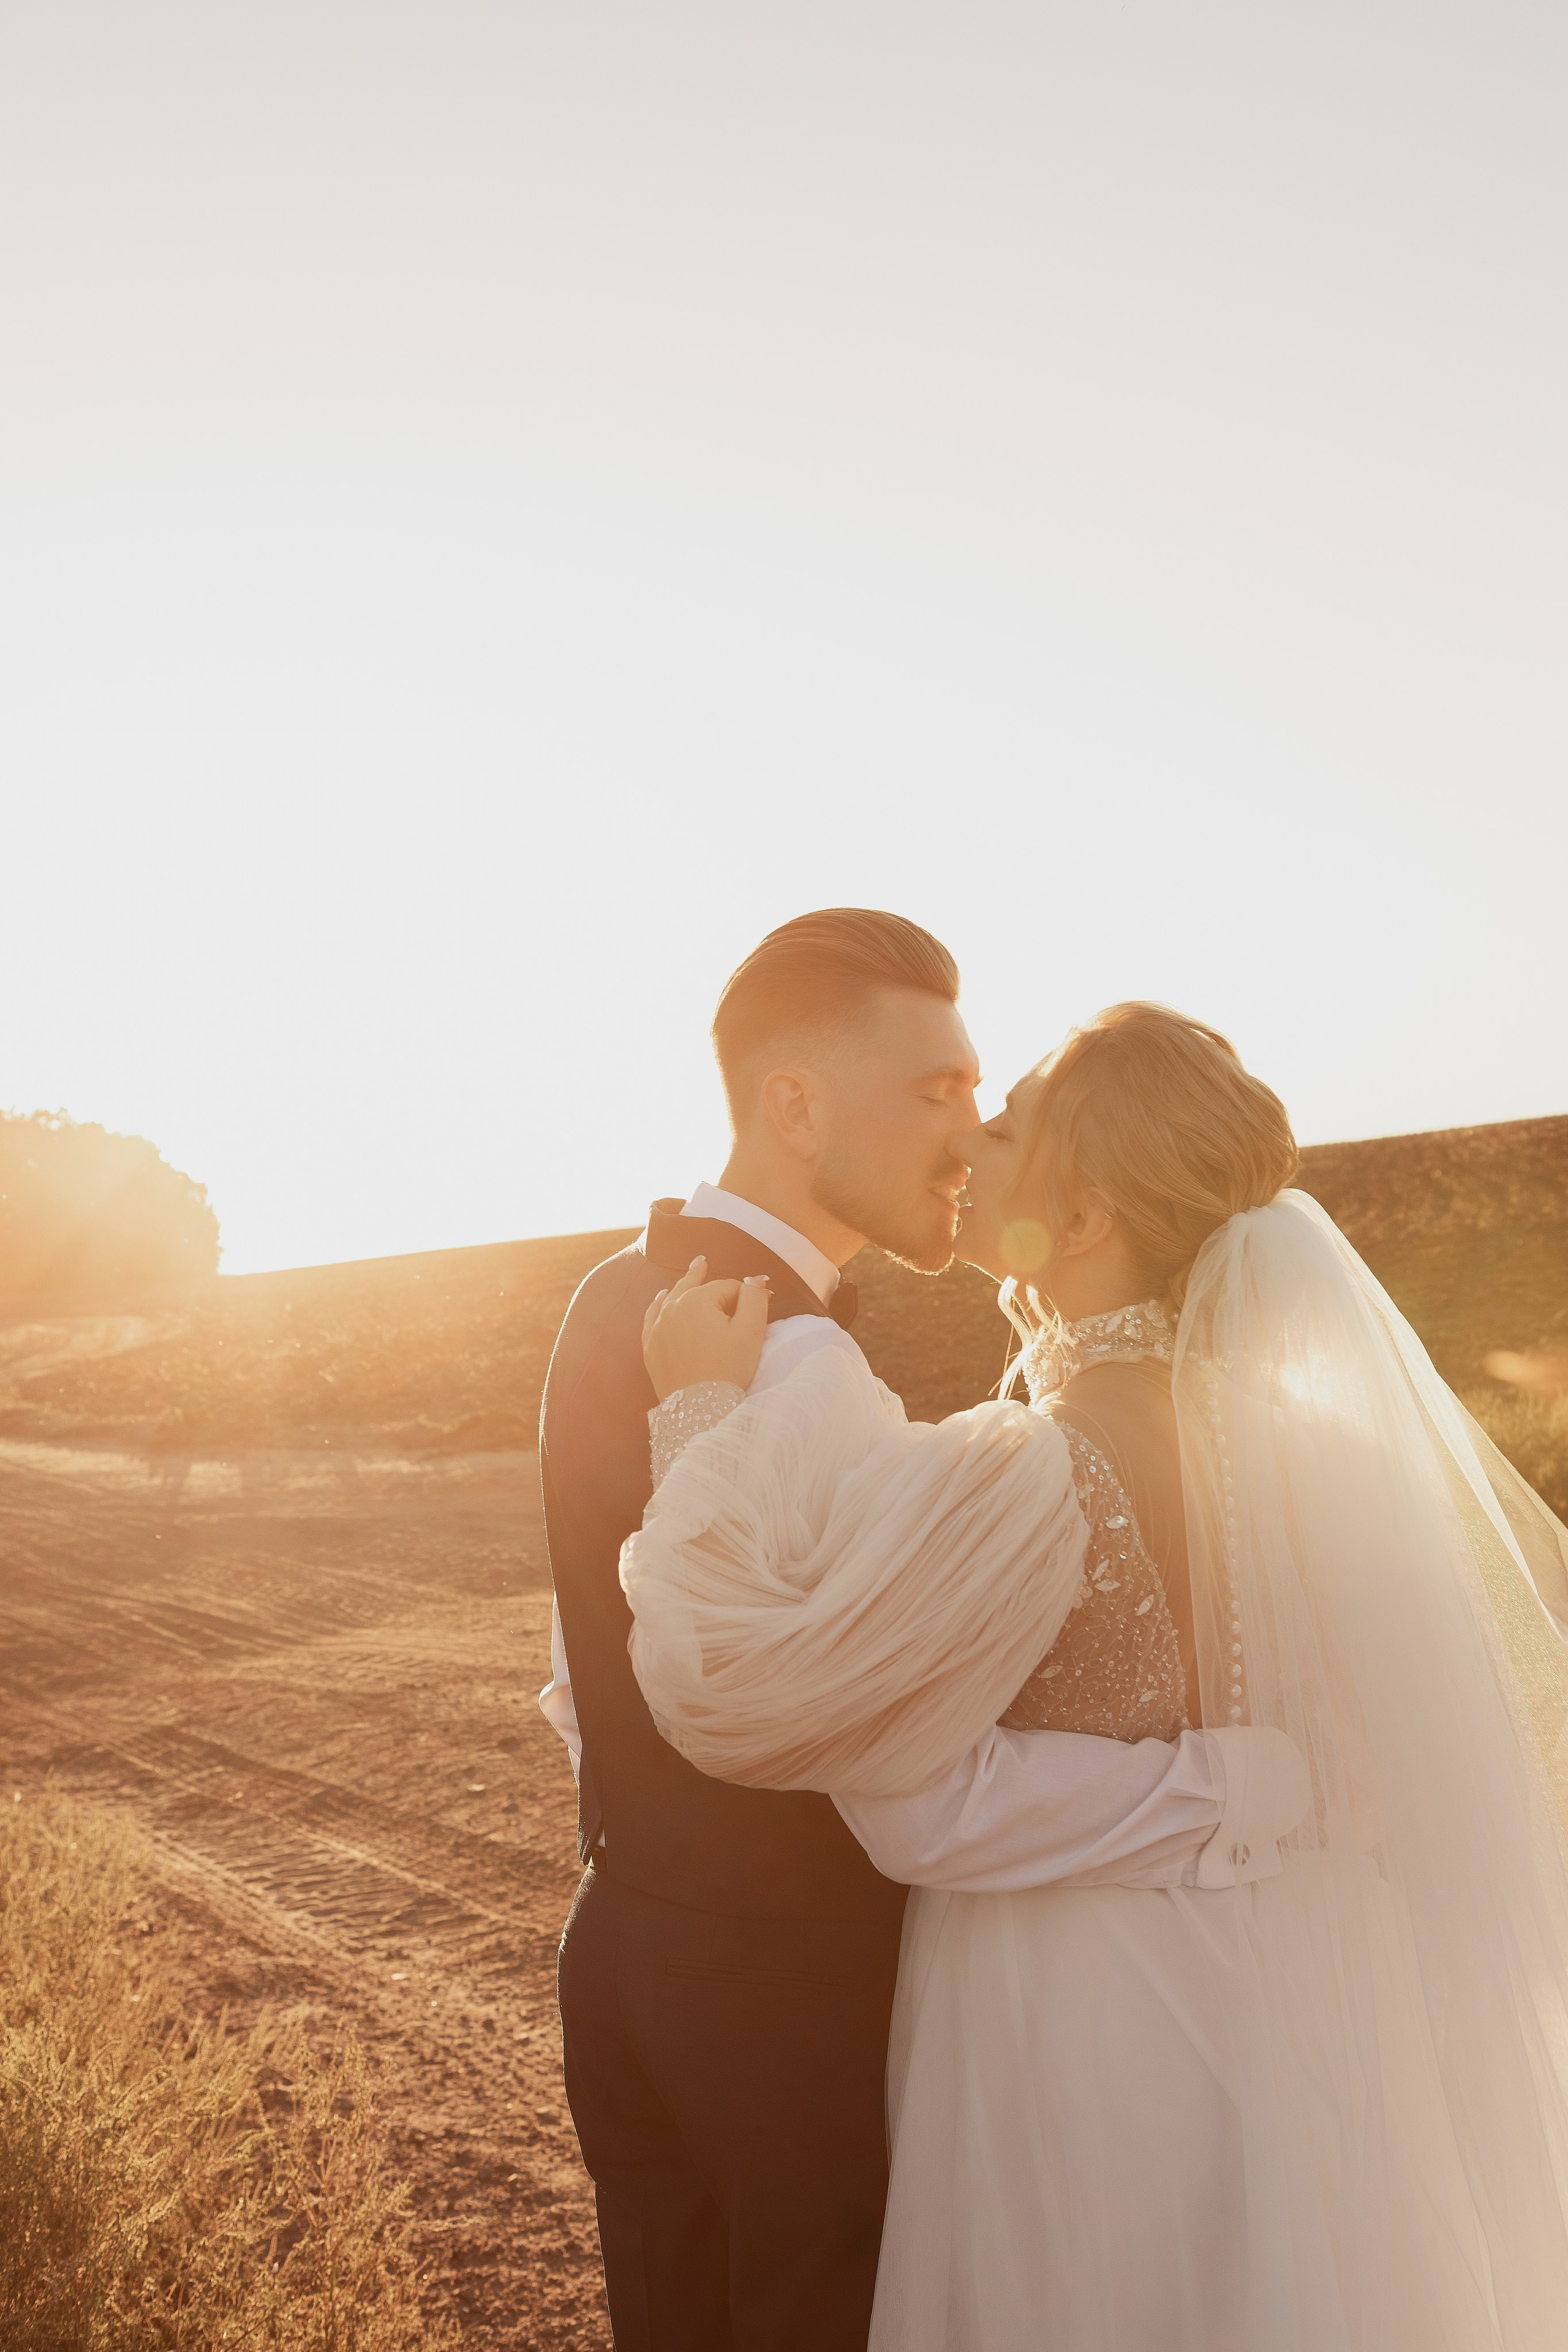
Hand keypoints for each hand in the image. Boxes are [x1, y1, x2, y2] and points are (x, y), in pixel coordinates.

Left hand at [642, 1258, 770, 1402]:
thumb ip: (754, 1299)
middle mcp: (672, 1308)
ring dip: (682, 1286)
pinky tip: (661, 1299)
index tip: (756, 1305)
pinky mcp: (650, 1347)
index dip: (744, 1295)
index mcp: (697, 1300)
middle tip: (703, 1261)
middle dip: (703, 1275)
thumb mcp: (751, 1332)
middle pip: (694, 1286)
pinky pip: (652, 1317)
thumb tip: (754, 1278)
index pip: (727, 1287)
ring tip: (688, 1273)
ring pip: (672, 1298)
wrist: (700, 1408)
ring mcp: (657, 1327)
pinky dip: (658, 1305)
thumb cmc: (728, 1370)